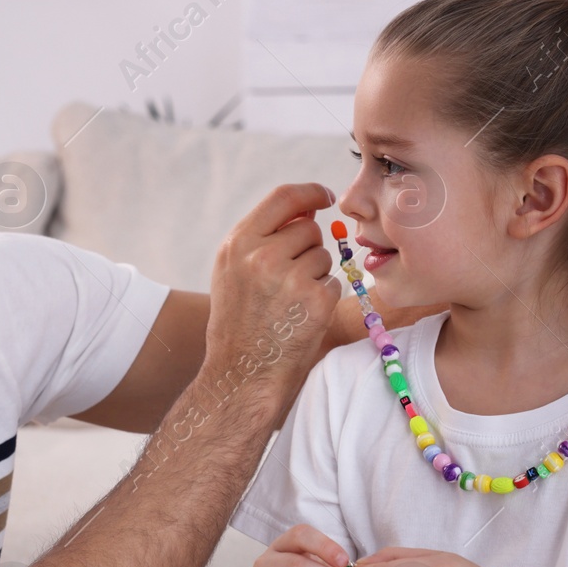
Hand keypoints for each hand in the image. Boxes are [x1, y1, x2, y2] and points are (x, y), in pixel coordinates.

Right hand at [206, 184, 341, 417]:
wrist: (241, 374)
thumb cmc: (240, 323)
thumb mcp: (234, 272)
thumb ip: (263, 237)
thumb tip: (308, 207)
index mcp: (239, 243)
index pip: (284, 197)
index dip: (310, 192)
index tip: (325, 197)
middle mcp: (262, 256)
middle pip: (310, 229)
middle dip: (307, 249)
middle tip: (287, 283)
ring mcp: (289, 278)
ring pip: (324, 256)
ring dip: (316, 276)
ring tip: (289, 304)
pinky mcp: (315, 300)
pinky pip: (333, 283)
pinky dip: (323, 299)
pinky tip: (301, 318)